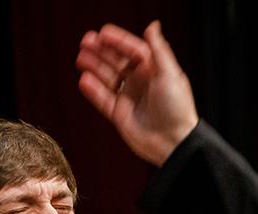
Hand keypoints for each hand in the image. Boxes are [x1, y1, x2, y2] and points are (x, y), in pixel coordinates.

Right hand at [75, 21, 198, 166]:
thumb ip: (159, 50)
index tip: (103, 33)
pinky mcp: (119, 114)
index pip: (133, 50)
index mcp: (154, 70)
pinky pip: (103, 99)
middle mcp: (140, 82)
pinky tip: (84, 80)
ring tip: (80, 57)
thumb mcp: (170, 74)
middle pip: (117, 62)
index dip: (118, 41)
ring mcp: (129, 98)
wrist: (173, 142)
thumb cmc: (177, 109)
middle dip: (101, 51)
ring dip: (94, 67)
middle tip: (86, 41)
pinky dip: (93, 90)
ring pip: (107, 78)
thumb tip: (152, 26)